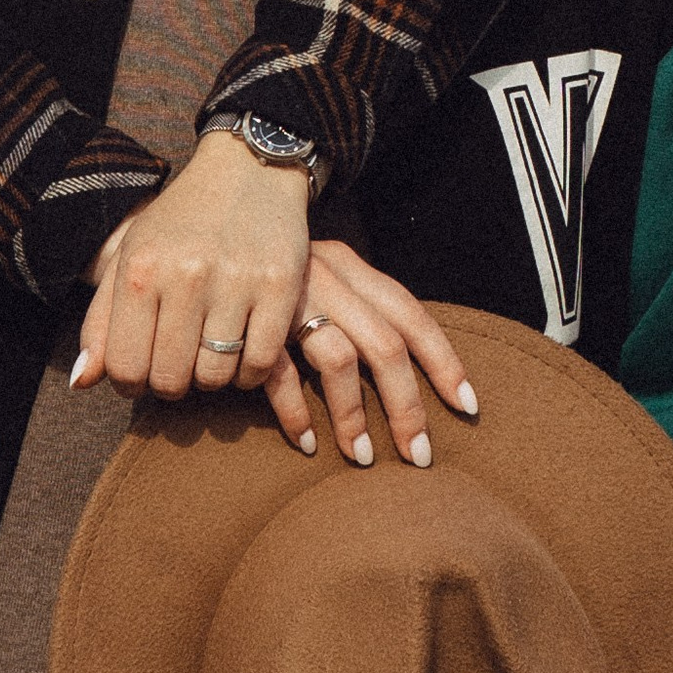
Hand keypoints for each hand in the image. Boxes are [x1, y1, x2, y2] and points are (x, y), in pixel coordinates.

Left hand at [72, 129, 309, 407]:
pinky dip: (250, 372)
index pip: (125, 368)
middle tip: (180, 365)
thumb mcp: (130, 258)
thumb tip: (80, 383)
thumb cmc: (180, 224)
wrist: (247, 172)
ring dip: (212, 378)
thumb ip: (100, 323)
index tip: (144, 374)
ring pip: (216, 376)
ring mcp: (236, 281)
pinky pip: (261, 363)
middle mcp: (185, 275)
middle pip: (171, 379)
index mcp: (140, 270)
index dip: (131, 384)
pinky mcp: (279, 286)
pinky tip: (243, 352)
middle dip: (172, 384)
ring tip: (211, 355)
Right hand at [263, 242, 479, 470]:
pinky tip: (306, 444)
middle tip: (420, 456)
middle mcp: (325, 275)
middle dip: (408, 406)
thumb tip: (409, 367)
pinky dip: (296, 412)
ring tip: (365, 458)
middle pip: (385, 345)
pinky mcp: (248, 321)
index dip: (444, 361)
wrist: (205, 213)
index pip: (411, 313)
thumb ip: (353, 309)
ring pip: (338, 360)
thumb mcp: (318, 273)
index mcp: (349, 264)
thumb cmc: (267, 262)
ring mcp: (286, 297)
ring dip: (354, 416)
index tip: (468, 406)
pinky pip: (280, 372)